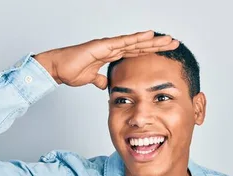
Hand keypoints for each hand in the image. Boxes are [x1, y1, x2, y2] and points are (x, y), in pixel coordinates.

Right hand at [33, 30, 179, 89]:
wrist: (58, 68)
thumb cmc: (70, 71)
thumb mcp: (91, 79)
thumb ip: (99, 79)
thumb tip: (106, 84)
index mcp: (111, 55)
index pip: (136, 53)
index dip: (151, 52)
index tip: (165, 53)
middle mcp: (113, 48)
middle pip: (140, 46)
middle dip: (158, 45)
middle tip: (174, 44)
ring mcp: (109, 45)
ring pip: (136, 42)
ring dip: (153, 41)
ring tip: (168, 40)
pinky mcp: (103, 46)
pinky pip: (123, 41)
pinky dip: (137, 38)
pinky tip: (150, 35)